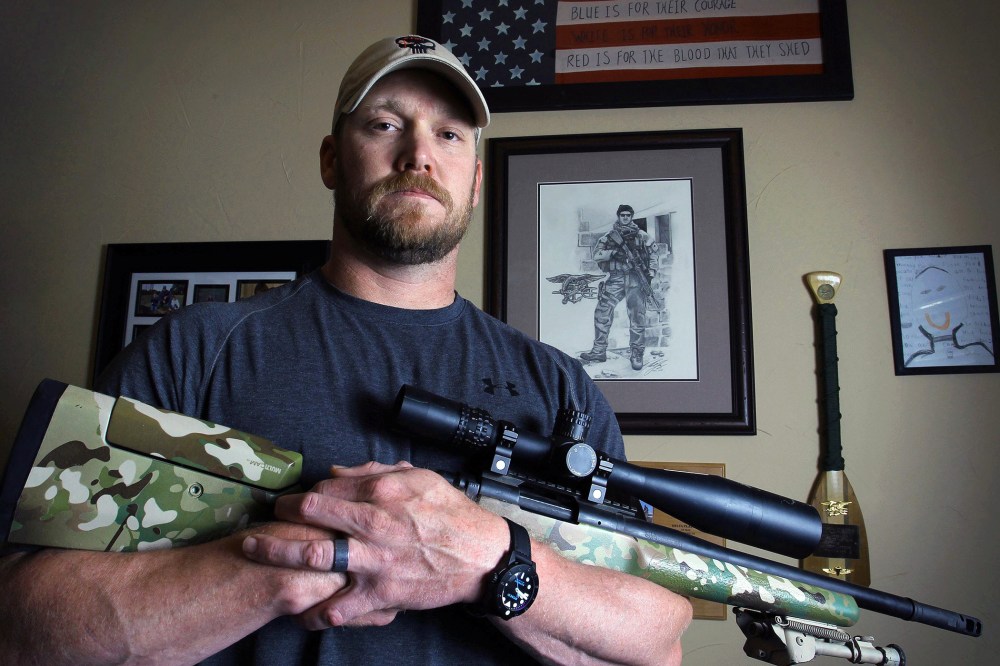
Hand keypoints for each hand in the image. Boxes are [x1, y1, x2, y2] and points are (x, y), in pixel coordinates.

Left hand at [241, 461, 508, 629]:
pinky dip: (315, 611)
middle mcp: (373, 522)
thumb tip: (339, 471)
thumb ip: (377, 471)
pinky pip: (338, 606)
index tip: (299, 499)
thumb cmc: (454, 515)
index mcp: (383, 491)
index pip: (328, 485)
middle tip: (265, 517)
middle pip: (310, 513)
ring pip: (314, 556)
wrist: (482, 557)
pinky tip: (299, 611)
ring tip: (253, 550)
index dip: (308, 491)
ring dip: (277, 553)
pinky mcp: (380, 593)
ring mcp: (374, 560)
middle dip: (280, 513)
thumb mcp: (422, 478)